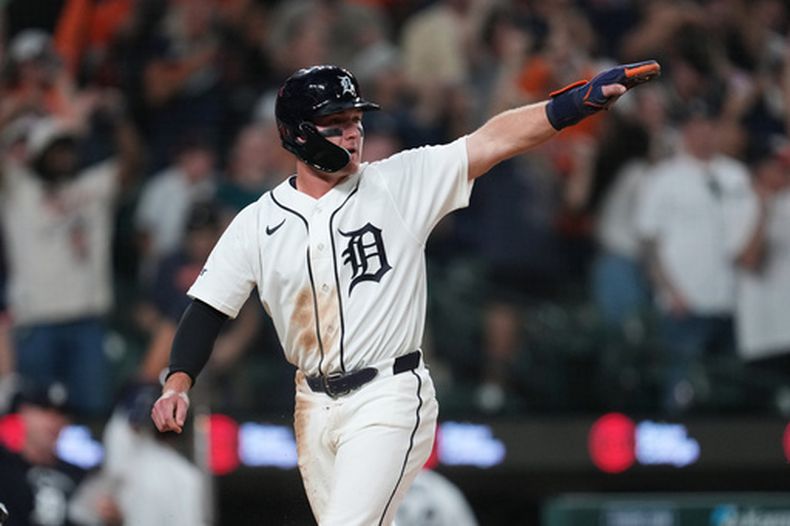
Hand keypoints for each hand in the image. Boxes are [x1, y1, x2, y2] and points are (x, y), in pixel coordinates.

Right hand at [150, 372, 190, 432]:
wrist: (173, 393)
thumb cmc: (179, 398)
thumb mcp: (184, 404)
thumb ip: (182, 414)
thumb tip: (179, 425)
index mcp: (165, 402)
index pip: (167, 419)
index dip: (174, 426)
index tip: (179, 429)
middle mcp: (157, 407)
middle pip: (163, 424)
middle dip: (172, 426)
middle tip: (178, 422)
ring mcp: (154, 410)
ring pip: (160, 427)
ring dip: (169, 427)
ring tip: (174, 419)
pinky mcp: (153, 414)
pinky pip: (159, 425)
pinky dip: (166, 425)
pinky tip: (170, 418)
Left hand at [546, 60, 660, 128]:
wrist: (578, 102)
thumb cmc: (588, 99)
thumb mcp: (599, 96)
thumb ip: (610, 91)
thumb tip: (623, 88)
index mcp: (611, 77)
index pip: (629, 72)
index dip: (641, 70)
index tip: (652, 67)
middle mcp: (613, 76)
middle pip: (632, 71)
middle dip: (644, 69)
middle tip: (658, 66)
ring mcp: (614, 81)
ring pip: (631, 76)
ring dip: (643, 74)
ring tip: (656, 71)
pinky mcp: (614, 86)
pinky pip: (628, 81)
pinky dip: (637, 80)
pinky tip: (644, 80)